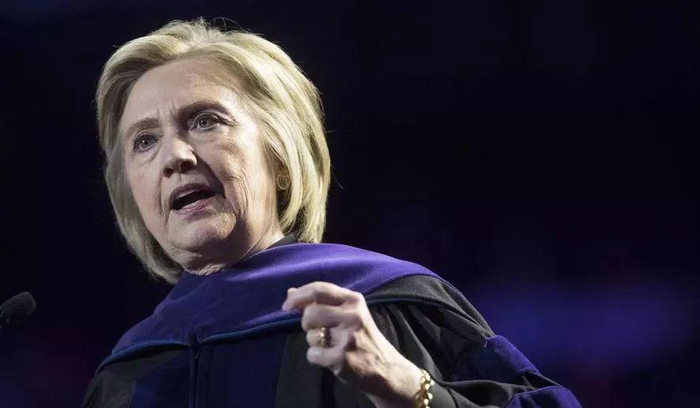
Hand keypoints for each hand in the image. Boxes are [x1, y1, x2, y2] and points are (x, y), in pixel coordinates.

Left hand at [282, 281, 422, 407]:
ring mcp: (348, 337)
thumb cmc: (362, 337)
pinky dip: (316, 358)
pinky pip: (312, 354)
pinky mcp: (343, 358)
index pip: (318, 289)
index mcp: (353, 300)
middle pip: (310, 313)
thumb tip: (290, 292)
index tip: (286, 306)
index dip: (298, 296)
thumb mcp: (348, 313)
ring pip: (310, 335)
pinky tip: (331, 358)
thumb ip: (321, 302)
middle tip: (315, 330)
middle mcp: (352, 315)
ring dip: (314, 343)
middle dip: (306, 324)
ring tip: (331, 345)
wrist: (385, 368)